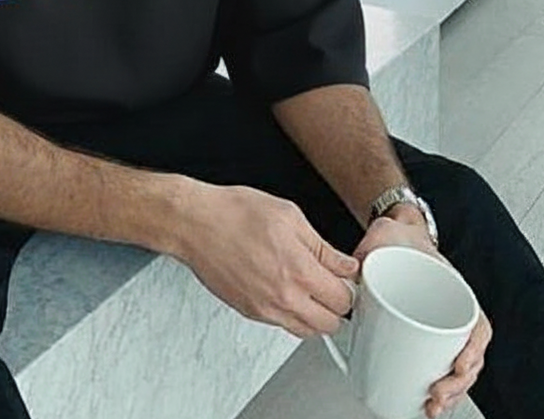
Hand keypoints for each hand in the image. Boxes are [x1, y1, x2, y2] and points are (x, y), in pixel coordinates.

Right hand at [178, 182, 359, 338]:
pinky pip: (282, 325)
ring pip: (307, 331)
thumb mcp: (289, 215)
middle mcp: (283, 297)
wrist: (194, 224)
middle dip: (336, 305)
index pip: (343, 299)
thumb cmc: (234, 213)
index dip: (349, 286)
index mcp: (299, 269)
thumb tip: (345, 265)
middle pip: (330, 323)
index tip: (344, 275)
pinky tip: (284, 289)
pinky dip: (290, 313)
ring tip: (307, 288)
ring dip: (315, 314)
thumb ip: (322, 246)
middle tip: (329, 283)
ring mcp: (265, 309)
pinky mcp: (249, 312)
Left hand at [354, 211, 491, 417]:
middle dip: (456, 384)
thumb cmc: (397, 238)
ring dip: (449, 393)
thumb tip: (355, 268)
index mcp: (452, 288)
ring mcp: (440, 325)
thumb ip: (370, 246)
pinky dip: (437, 387)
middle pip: (469, 356)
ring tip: (431, 407)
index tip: (459, 366)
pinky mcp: (423, 335)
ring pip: (457, 368)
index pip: (476, 325)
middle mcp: (453, 310)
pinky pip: (439, 365)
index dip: (472, 350)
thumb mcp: (385, 235)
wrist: (396, 235)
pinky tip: (426, 401)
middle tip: (435, 395)